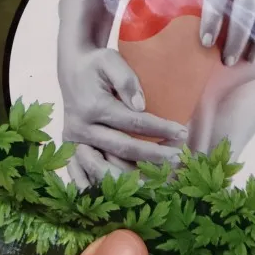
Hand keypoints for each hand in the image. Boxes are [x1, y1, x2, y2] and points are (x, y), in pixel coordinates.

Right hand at [60, 48, 186, 185]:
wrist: (71, 70)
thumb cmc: (96, 64)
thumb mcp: (110, 60)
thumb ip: (126, 80)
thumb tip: (140, 105)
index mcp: (92, 106)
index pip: (132, 122)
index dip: (159, 128)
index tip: (183, 132)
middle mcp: (80, 128)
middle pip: (122, 149)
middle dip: (153, 156)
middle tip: (179, 159)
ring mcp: (74, 142)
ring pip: (105, 168)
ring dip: (133, 177)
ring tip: (161, 180)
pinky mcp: (71, 150)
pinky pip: (85, 175)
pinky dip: (102, 187)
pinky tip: (125, 194)